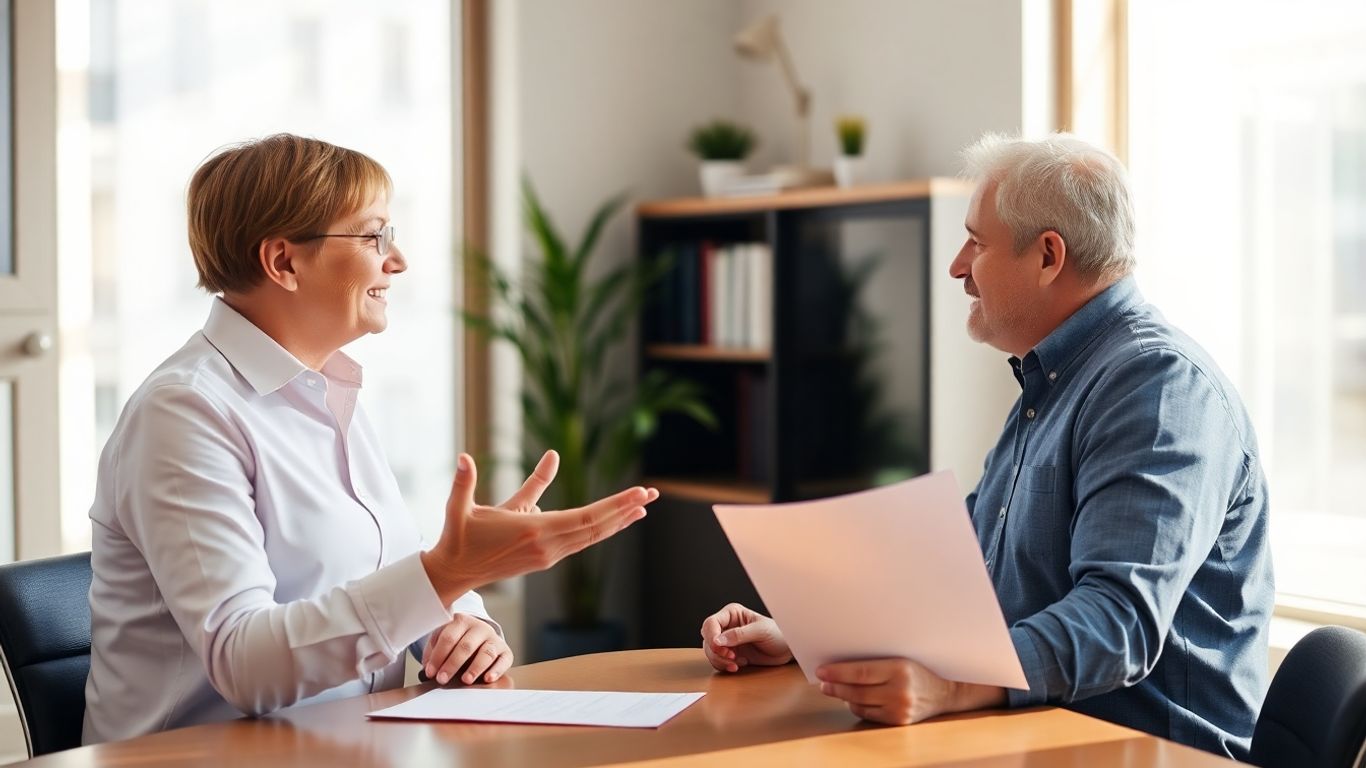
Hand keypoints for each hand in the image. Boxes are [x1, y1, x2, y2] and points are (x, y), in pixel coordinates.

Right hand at [421, 451, 658, 604]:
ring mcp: (548, 555)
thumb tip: (464, 455)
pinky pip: (582, 542)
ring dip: (618, 520)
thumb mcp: (463, 507)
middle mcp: (547, 546)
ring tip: (642, 506)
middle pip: (596, 528)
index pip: (585, 518)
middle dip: (625, 509)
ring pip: (592, 537)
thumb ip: (466, 481)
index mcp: (532, 532)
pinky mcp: (546, 558)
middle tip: (651, 493)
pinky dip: (602, 530)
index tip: (637, 494)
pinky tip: (616, 521)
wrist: (455, 574)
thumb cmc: (459, 537)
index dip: (614, 506)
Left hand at [422, 613, 512, 684]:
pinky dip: (497, 670)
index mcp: (461, 621)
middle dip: (452, 664)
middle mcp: (479, 628)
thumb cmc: (458, 640)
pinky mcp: (505, 651)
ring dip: (475, 668)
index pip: (448, 638)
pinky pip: (504, 660)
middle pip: (466, 646)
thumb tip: (427, 667)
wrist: (481, 636)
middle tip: (443, 679)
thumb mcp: (444, 638)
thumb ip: (434, 650)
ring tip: (465, 680)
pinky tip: (487, 678)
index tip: (430, 671)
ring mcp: (494, 639)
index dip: (438, 656)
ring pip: (486, 652)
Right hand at [700, 603, 791, 672]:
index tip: (719, 647)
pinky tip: (739, 665)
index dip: (712, 636)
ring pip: (710, 651)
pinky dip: (724, 665)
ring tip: (736, 663)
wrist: (786, 650)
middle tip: (731, 657)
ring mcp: (727, 641)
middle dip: (716, 650)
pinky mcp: (730, 654)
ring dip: (720, 660)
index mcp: (732, 613)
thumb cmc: (777, 634)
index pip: (711, 623)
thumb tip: (717, 641)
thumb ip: (739, 634)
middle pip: (707, 638)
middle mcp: (726, 626)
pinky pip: (717, 661)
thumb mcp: (760, 631)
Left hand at [816, 658, 1006, 724]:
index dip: (837, 672)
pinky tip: (853, 698)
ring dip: (844, 696)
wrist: (946, 691)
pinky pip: (869, 715)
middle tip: (822, 682)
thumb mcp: (899, 657)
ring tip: (834, 688)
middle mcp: (900, 691)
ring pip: (860, 704)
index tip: (821, 670)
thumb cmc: (918, 668)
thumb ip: (874, 660)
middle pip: (857, 690)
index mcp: (900, 668)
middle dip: (835, 686)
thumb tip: (840, 663)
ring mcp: (900, 709)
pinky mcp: (899, 721)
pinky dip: (858, 706)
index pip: (860, 672)